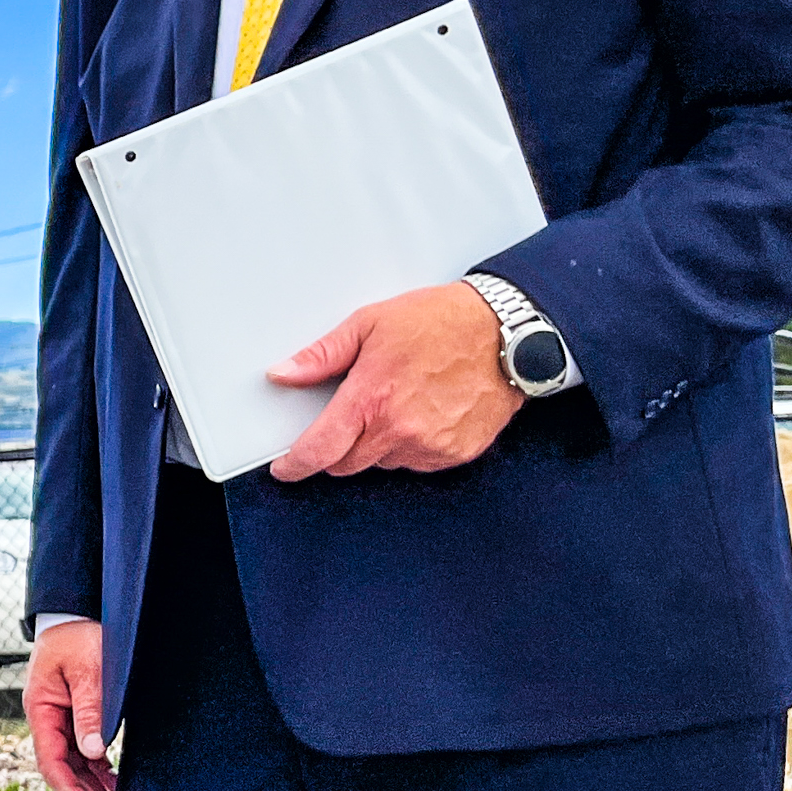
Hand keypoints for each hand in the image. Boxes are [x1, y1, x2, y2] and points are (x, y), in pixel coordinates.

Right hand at [25, 620, 118, 790]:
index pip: (51, 760)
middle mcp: (48, 719)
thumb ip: (90, 710)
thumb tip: (93, 752)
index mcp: (41, 709)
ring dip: (95, 788)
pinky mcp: (76, 716)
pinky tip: (115, 784)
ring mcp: (61, 719)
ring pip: (75, 764)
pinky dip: (100, 770)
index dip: (69, 790)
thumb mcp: (88, 671)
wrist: (77, 613)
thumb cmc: (79, 635)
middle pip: (63, 769)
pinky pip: (85, 751)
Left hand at [267, 281, 521, 481]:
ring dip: (378, 445)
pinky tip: (423, 413)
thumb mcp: (370, 324)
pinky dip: (411, 446)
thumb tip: (284, 373)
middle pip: (347, 464)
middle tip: (353, 415)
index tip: (286, 469)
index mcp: (371, 399)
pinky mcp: (457, 453)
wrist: (506, 331)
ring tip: (398, 402)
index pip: (320, 450)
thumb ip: (322, 355)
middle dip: (337, 448)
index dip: (296, 465)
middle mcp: (399, 430)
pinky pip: (418, 463)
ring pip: (382, 463)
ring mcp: (431, 446)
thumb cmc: (441, 321)